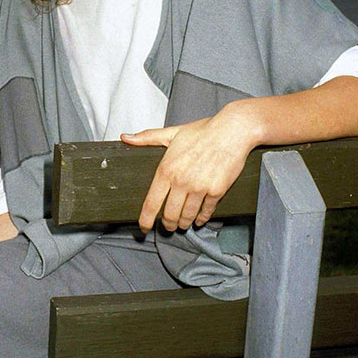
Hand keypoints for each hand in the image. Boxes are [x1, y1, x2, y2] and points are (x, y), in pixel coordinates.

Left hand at [121, 106, 255, 232]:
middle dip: (168, 224)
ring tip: (183, 224)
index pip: (151, 202)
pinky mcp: (216, 191)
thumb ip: (147, 138)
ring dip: (184, 223)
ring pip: (187, 216)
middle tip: (168, 226)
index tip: (144, 227)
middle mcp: (181, 181)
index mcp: (167, 169)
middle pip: (169, 215)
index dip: (146, 219)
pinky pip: (206, 211)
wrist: (232, 131)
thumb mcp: (172, 133)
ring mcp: (199, 188)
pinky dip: (202, 218)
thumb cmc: (203, 131)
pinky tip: (200, 218)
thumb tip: (125, 137)